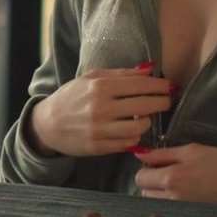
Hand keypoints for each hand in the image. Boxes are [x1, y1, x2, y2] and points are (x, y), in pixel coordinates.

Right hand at [30, 65, 173, 156]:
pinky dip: (134, 136)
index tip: (169, 86)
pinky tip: (132, 130)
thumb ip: (121, 74)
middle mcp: (101, 108)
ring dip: (147, 121)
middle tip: (166, 101)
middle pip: (145, 105)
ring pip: (140, 126)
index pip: (140, 85)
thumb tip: (149, 69)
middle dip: (162, 102)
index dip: (160, 86)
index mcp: (100, 87)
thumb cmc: (71, 97)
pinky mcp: (99, 147)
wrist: (47, 123)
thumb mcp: (91, 78)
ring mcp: (100, 129)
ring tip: (145, 116)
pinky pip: (128, 143)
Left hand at [134, 143, 216, 203]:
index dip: (145, 169)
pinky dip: (168, 200)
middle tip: (166, 171)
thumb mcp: (188, 151)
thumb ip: (161, 154)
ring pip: (154, 201)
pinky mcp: (186, 214)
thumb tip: (141, 154)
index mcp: (171, 179)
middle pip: (144, 192)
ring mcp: (179, 208)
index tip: (154, 164)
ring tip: (176, 181)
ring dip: (158, 191)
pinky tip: (182, 190)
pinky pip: (167, 207)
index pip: (140, 178)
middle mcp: (172, 197)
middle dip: (151, 181)